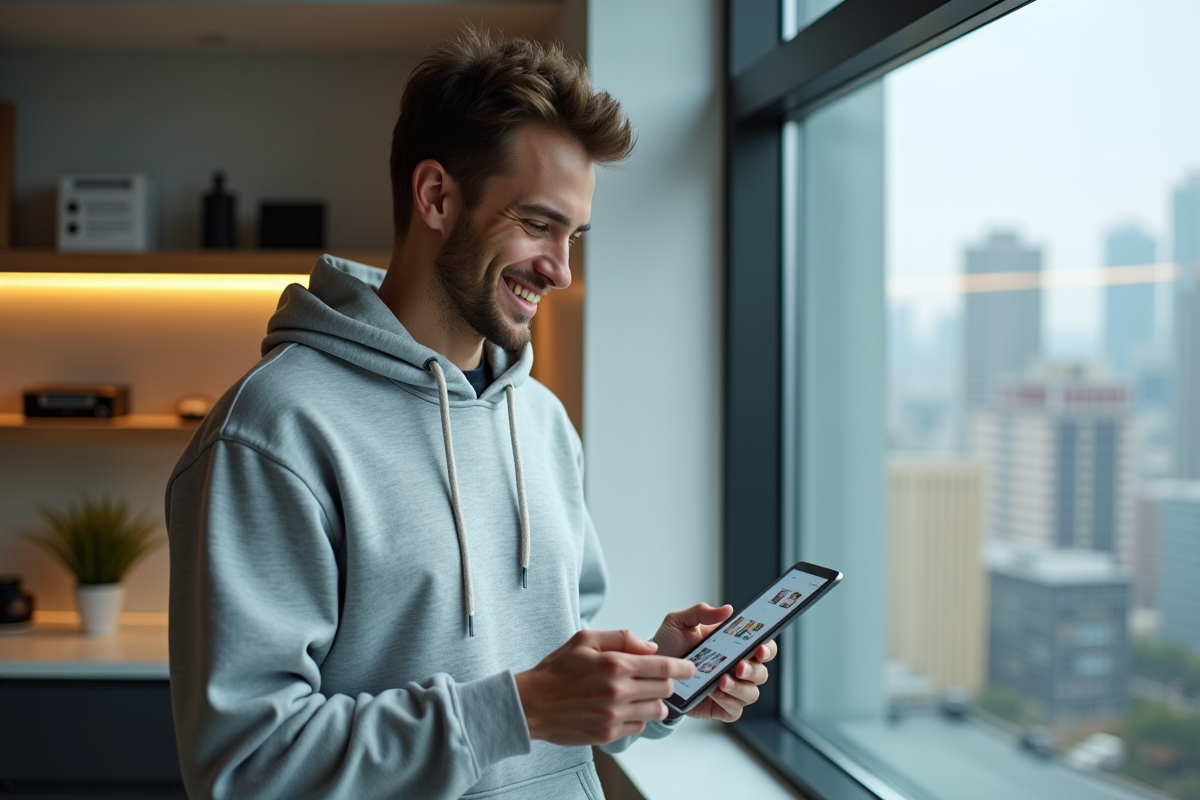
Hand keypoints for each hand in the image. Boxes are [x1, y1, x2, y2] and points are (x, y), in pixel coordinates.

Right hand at [515, 629, 694, 745]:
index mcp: (615, 664)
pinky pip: (638, 726)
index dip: (682, 667)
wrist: (531, 704)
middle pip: (664, 689)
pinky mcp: (608, 734)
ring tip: (641, 695)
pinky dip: (637, 718)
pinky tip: (624, 709)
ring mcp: (614, 715)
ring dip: (654, 702)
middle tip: (657, 678)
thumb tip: (650, 647)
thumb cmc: (557, 670)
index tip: (690, 668)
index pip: (663, 666)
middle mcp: (618, 691)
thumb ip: (621, 638)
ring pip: (656, 710)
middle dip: (666, 682)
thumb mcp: (585, 639)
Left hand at [651, 603, 778, 721]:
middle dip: (754, 670)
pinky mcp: (721, 707)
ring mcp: (731, 689)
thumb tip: (727, 610)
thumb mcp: (679, 623)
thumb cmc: (669, 646)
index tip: (760, 648)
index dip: (767, 648)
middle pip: (761, 671)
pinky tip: (715, 694)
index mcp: (733, 645)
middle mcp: (736, 667)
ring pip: (752, 692)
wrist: (652, 674)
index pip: (762, 645)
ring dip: (740, 688)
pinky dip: (729, 702)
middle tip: (739, 667)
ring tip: (721, 682)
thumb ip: (701, 612)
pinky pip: (735, 710)